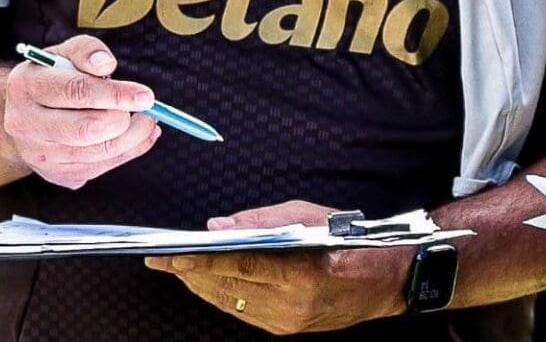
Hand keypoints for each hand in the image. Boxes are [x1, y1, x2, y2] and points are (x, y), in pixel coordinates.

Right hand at [2, 34, 158, 188]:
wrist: (23, 112)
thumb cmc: (53, 77)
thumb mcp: (65, 53)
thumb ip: (87, 50)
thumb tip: (106, 65)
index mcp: (27, 86)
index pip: (76, 92)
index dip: (116, 94)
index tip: (146, 96)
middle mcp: (26, 124)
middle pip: (86, 129)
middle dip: (124, 119)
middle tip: (145, 107)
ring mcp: (38, 154)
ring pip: (97, 153)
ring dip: (133, 137)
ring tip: (147, 119)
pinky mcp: (54, 174)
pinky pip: (99, 168)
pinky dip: (127, 152)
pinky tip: (137, 135)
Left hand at [145, 200, 411, 334]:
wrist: (384, 281)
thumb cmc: (348, 239)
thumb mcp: (308, 215)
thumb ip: (261, 221)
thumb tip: (218, 226)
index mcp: (299, 271)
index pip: (235, 265)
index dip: (197, 261)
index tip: (166, 254)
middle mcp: (290, 303)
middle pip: (226, 287)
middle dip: (190, 272)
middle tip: (161, 258)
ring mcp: (287, 321)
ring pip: (230, 302)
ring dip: (202, 285)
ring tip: (179, 268)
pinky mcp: (286, 330)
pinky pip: (244, 311)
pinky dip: (223, 294)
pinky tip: (209, 282)